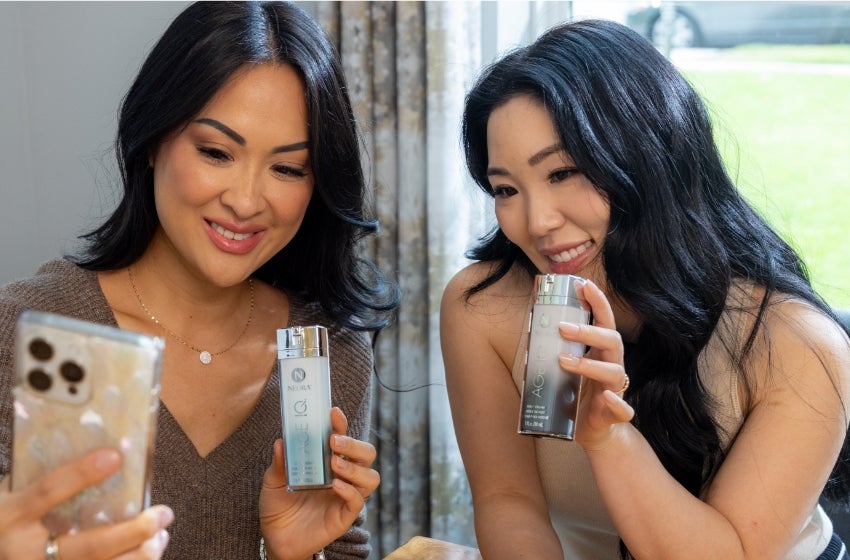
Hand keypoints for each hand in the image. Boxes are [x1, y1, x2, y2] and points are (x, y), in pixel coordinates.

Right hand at [0, 448, 172, 558]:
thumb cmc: (3, 521)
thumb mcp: (9, 497)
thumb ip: (40, 481)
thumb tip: (93, 452)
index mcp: (10, 517)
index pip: (48, 492)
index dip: (81, 474)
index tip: (115, 456)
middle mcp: (25, 554)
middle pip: (90, 546)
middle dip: (133, 531)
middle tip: (163, 514)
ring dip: (140, 555)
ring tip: (161, 535)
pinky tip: (148, 551)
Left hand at [259, 407, 379, 559]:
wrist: (275, 539)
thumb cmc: (278, 506)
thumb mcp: (273, 481)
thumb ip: (279, 463)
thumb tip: (281, 441)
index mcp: (328, 461)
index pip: (343, 437)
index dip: (341, 423)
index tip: (332, 412)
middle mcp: (342, 475)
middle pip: (366, 453)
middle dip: (354, 444)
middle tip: (334, 441)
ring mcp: (346, 495)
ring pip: (370, 477)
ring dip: (354, 467)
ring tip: (334, 464)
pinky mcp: (345, 516)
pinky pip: (358, 501)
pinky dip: (349, 491)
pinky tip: (335, 485)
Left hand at [557, 279, 634, 450]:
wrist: (596, 433)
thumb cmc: (579, 396)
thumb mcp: (565, 371)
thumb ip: (554, 353)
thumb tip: (530, 334)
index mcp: (601, 353)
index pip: (603, 321)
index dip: (597, 302)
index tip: (583, 284)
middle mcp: (612, 366)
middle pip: (612, 341)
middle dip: (589, 331)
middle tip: (562, 327)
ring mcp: (615, 390)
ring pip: (614, 372)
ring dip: (589, 365)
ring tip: (563, 361)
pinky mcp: (614, 414)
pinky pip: (623, 409)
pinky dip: (617, 404)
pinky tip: (608, 398)